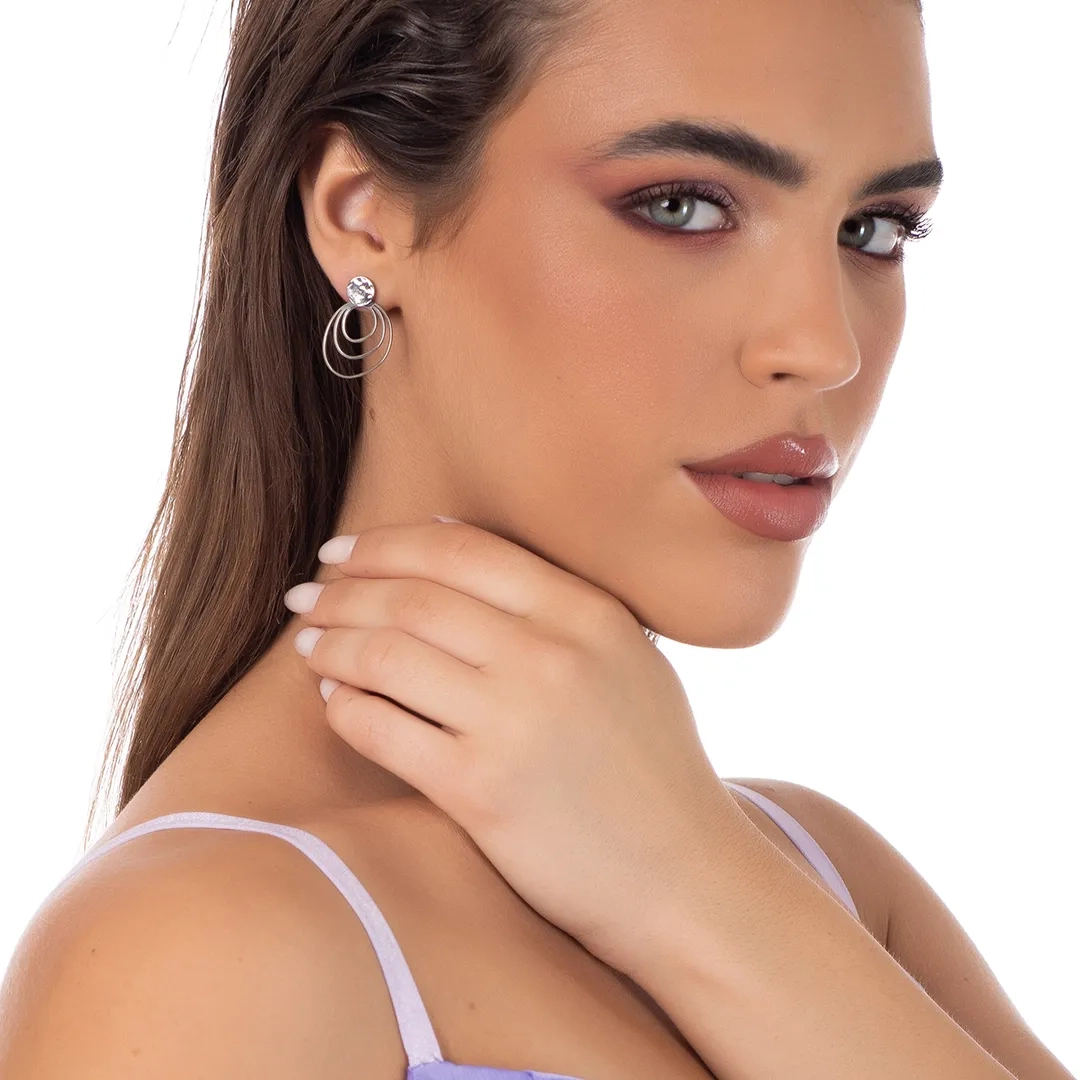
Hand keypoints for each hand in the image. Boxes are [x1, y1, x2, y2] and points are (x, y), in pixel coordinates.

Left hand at [285, 518, 740, 969]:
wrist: (683, 879)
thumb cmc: (653, 766)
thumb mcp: (626, 659)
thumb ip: (553, 603)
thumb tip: (451, 538)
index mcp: (588, 613)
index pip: (461, 549)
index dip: (385, 543)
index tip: (340, 554)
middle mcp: (551, 656)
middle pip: (413, 596)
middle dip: (343, 590)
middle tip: (306, 596)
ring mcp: (515, 722)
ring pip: (386, 654)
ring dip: (331, 643)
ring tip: (310, 644)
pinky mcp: (480, 791)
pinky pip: (380, 728)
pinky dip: (343, 704)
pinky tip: (334, 698)